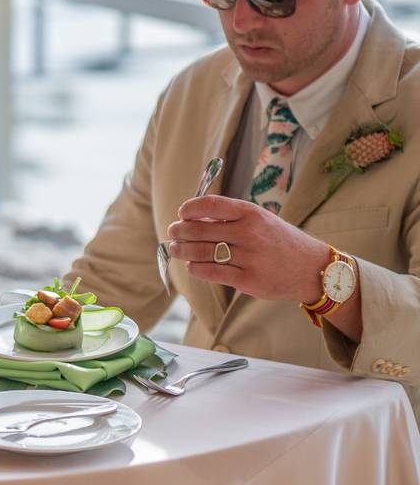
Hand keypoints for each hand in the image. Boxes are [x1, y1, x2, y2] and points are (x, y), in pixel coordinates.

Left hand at [166, 195, 330, 303]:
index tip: (182, 214)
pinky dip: (195, 268)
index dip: (189, 209)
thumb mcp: (260, 219)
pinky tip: (192, 265)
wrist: (312, 268)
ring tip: (176, 249)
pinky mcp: (248, 280)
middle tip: (172, 232)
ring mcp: (248, 257)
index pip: (208, 205)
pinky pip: (210, 272)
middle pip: (198, 230)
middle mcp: (248, 233)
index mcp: (250, 213)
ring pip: (200, 253)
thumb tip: (191, 219)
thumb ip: (229, 218)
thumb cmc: (278, 241)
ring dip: (182, 251)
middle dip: (179, 231)